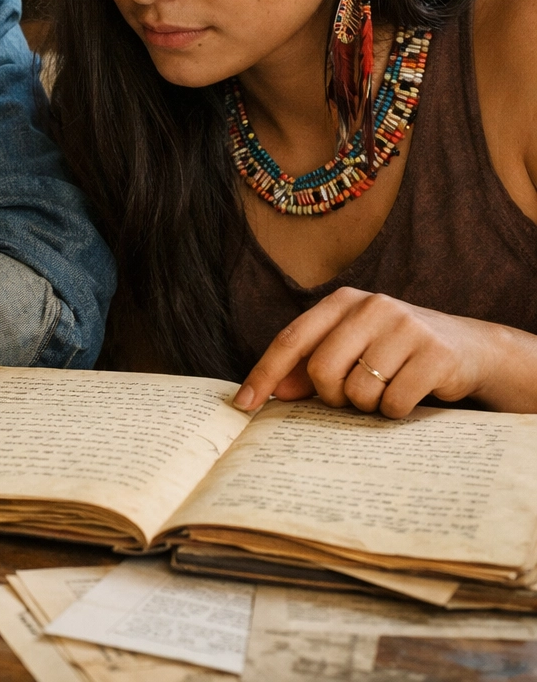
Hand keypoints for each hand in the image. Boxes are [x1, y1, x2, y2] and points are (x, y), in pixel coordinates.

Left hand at [232, 287, 516, 417]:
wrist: (469, 348)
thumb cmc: (394, 351)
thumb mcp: (351, 349)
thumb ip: (310, 367)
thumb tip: (272, 391)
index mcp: (342, 301)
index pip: (291, 340)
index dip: (265, 374)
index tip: (243, 405)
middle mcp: (371, 306)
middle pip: (322, 370)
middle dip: (332, 396)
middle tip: (350, 397)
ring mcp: (405, 327)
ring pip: (358, 391)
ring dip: (367, 405)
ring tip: (385, 389)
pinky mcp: (435, 353)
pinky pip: (393, 402)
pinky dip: (394, 411)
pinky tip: (408, 395)